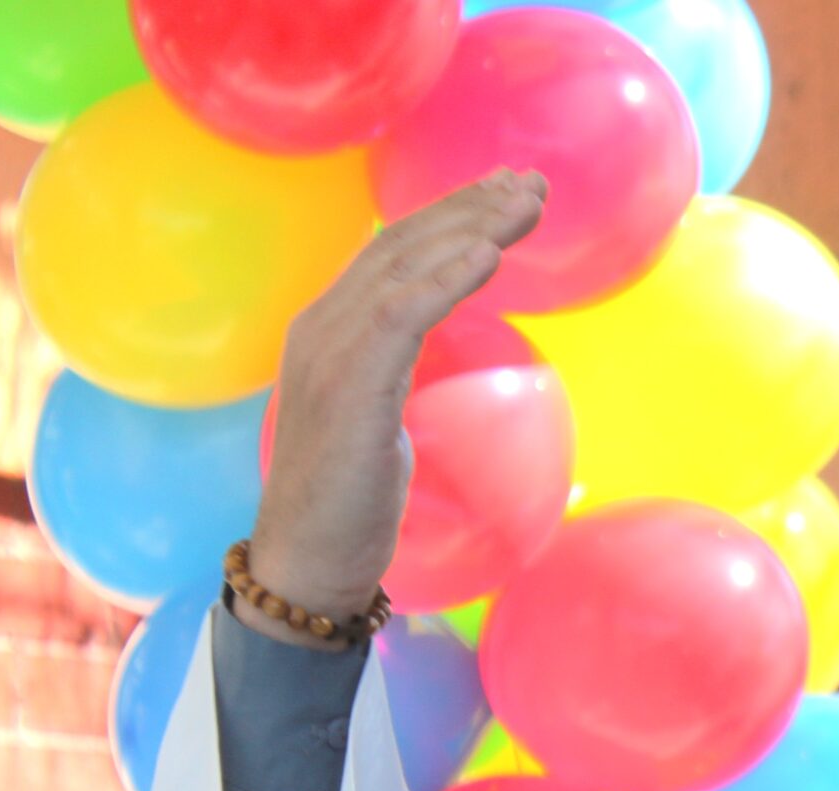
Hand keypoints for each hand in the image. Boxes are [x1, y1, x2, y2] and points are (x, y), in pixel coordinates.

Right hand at [242, 168, 546, 646]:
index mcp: (329, 331)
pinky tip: (488, 255)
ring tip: (526, 204)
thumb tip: (449, 357)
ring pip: (405, 266)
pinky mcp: (349, 388)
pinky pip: (400, 315)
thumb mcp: (380, 420)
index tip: (506, 194)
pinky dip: (445, 278)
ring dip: (471, 228)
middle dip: (470, 206)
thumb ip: (399, 372)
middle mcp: (321, 327)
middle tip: (531, 183)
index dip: (451, 215)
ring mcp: (329, 354)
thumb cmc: (350, 502)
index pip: (393, 252)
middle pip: (402, 243)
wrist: (307, 559)